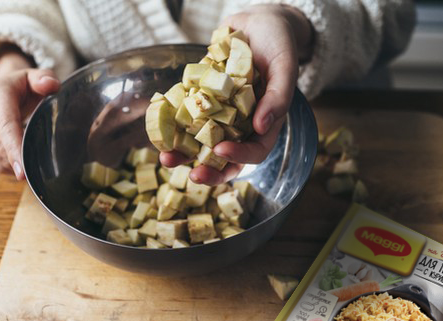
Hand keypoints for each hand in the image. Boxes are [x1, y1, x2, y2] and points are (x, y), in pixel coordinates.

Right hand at [0, 46, 59, 178]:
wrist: (1, 90)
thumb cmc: (25, 87)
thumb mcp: (37, 78)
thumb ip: (45, 79)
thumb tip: (50, 85)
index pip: (5, 124)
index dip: (14, 148)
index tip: (22, 171)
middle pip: (1, 145)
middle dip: (22, 158)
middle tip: (41, 162)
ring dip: (15, 163)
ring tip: (31, 155)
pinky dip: (7, 166)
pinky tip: (18, 160)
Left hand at [161, 4, 313, 184]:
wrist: (256, 23)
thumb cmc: (277, 43)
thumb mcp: (285, 66)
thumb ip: (278, 97)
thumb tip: (262, 127)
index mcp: (264, 123)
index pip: (255, 151)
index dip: (239, 156)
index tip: (220, 151)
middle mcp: (240, 124)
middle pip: (226, 157)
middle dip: (209, 170)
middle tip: (192, 176)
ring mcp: (219, 113)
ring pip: (201, 142)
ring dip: (183, 153)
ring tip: (166, 157)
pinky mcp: (201, 99)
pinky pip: (186, 116)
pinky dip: (172, 124)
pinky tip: (158, 129)